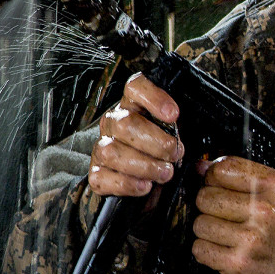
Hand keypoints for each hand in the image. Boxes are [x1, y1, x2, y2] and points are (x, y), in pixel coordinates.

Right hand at [88, 73, 184, 196]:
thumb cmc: (162, 152)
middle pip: (125, 124)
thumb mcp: (174, 134)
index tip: (173, 115)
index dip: (153, 98)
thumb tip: (177, 131)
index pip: (135, 87)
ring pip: (112, 152)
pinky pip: (102, 178)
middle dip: (156, 143)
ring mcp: (102, 147)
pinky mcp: (97, 173)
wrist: (148, 180)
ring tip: (164, 173)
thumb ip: (176, 129)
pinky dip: (126, 184)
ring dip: (144, 166)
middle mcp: (114, 122)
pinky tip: (144, 186)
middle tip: (175, 155)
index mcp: (133, 105)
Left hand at [192, 156, 274, 273]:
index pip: (222, 170)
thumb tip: (199, 167)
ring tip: (226, 233)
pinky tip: (223, 249)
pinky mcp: (239, 264)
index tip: (217, 186)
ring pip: (200, 224)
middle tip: (223, 213)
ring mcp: (251, 240)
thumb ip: (240, 174)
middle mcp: (265, 212)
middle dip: (209, 205)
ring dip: (208, 230)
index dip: (212, 177)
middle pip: (206, 197)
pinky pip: (200, 249)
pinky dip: (207, 250)